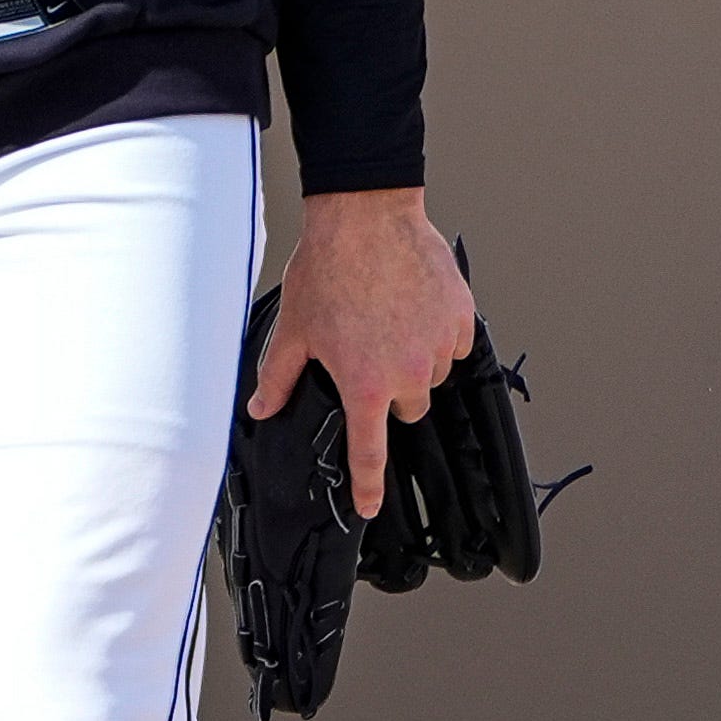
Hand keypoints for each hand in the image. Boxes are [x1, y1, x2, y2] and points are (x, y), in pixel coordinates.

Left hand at [250, 187, 473, 517]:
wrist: (366, 215)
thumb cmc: (329, 268)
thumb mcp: (294, 330)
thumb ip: (278, 377)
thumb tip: (261, 408)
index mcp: (364, 384)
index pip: (369, 453)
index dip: (368, 486)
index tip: (369, 506)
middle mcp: (406, 373)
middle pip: (406, 408)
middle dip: (390, 391)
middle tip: (368, 355)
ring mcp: (437, 346)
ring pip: (431, 374)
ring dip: (414, 361)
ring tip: (389, 322)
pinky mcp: (459, 317)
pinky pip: (454, 342)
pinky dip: (439, 333)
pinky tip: (415, 308)